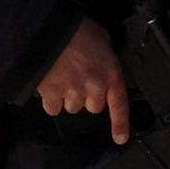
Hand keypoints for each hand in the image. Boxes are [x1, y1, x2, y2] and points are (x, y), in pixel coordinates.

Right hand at [36, 18, 132, 142]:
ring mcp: (73, 92)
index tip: (121, 138)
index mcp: (110, 73)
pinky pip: (53, 108)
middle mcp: (94, 87)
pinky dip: (51, 100)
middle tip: (79, 77)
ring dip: (68, 97)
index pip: (120, 105)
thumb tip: (103, 65)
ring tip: (63, 76)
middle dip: (86, 96)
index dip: (121, 124)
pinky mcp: (52, 94)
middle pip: (93, 107)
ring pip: (72, 108)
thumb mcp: (101, 39)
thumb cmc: (75, 30)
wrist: (48, 29)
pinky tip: (50, 83)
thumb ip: (105, 58)